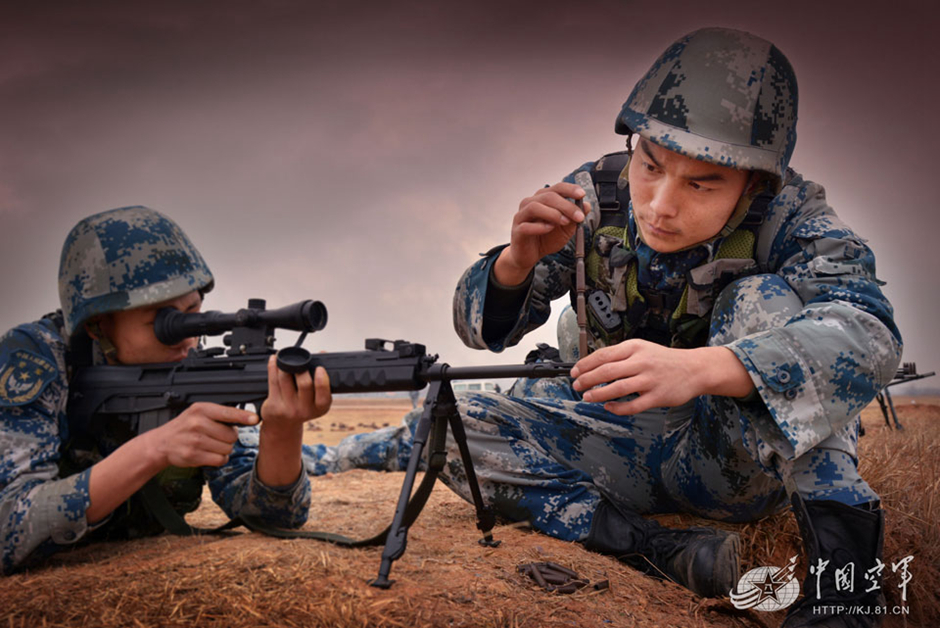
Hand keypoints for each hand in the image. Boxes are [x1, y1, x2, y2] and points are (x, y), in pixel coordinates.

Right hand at [148, 402, 258, 467]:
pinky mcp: (193, 455)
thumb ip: (221, 414)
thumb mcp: (200, 412)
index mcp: (202, 409)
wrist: (163, 442)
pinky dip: (219, 458)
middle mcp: (198, 423)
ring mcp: (195, 440)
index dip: (244, 416)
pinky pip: (220, 459)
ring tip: (211, 444)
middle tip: (217, 436)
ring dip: (224, 449)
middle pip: (232, 435)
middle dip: (229, 438)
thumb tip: (249, 418)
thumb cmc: (186, 426)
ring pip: (227, 448)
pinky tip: (210, 453)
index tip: (255, 419)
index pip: (228, 412)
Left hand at [259, 356, 331, 435]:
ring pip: (286, 379)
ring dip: (284, 364)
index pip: (324, 396)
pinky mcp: (274, 405)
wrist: (282, 425)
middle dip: (301, 368)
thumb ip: (320, 379)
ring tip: (283, 357)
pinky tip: (274, 360)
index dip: (322, 381)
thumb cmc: (301, 406)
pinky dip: (273, 367)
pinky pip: (273, 381)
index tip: (320, 368)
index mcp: (320, 408)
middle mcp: (305, 410)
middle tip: (298, 360)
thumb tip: (322, 353)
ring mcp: (288, 409)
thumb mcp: (315, 400)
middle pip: (304, 384)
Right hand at [493, 182, 589, 285]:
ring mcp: (521, 216)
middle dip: (566, 206)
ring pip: (534, 206)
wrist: (531, 255)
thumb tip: (586, 205)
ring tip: (564, 222)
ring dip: (553, 213)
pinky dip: (539, 226)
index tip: (582, 194)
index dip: (570, 189)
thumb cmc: (546, 238)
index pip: (557, 188)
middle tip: (579, 217)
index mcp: (542, 199)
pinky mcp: (517, 230)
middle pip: (548, 196)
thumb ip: (574, 217)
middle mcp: (530, 203)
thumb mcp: (566, 228)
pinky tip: (549, 229)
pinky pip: (526, 225)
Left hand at [570, 341, 751, 414]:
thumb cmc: (664, 360)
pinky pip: (633, 405)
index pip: (603, 355)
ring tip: (587, 397)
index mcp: (634, 348)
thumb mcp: (641, 349)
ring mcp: (650, 379)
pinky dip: (618, 408)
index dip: (585, 364)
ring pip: (618, 388)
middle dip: (587, 379)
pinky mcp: (658, 396)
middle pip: (606, 371)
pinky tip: (609, 407)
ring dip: (599, 394)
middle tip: (576, 386)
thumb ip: (620, 356)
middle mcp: (641, 362)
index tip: (574, 372)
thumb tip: (593, 366)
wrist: (694, 369)